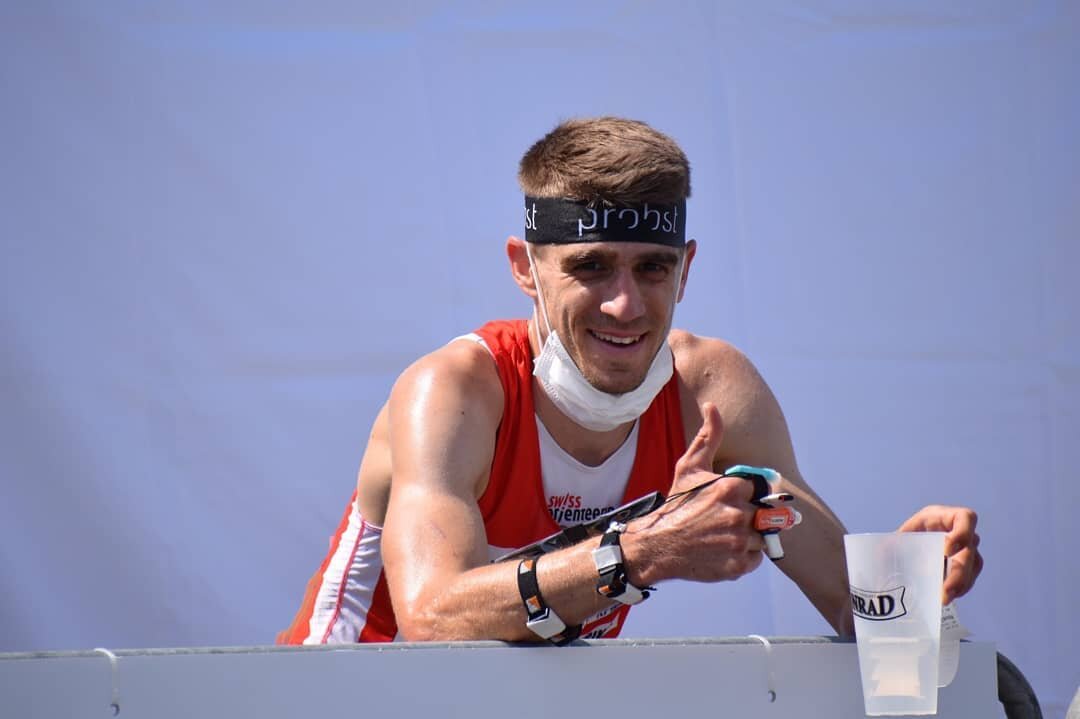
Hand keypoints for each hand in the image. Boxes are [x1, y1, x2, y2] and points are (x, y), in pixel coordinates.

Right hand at [634, 403, 763, 582]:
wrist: (655, 544)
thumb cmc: (675, 505)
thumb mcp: (689, 467)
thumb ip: (708, 436)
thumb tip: (712, 406)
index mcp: (731, 488)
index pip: (758, 490)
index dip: (743, 495)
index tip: (725, 500)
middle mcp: (738, 515)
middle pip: (762, 514)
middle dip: (746, 516)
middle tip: (723, 520)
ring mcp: (738, 543)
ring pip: (760, 537)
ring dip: (746, 537)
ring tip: (722, 535)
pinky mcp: (737, 566)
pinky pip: (755, 559)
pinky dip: (743, 557)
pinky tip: (722, 550)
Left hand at [897, 506, 982, 603]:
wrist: (911, 547)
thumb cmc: (908, 536)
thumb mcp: (901, 535)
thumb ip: (892, 542)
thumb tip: (878, 554)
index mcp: (946, 517)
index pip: (966, 518)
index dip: (962, 533)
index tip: (947, 550)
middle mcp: (961, 533)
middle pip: (970, 550)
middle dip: (959, 571)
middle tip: (945, 589)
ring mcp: (966, 550)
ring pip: (972, 567)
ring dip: (960, 584)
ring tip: (945, 599)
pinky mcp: (965, 568)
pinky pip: (968, 579)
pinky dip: (958, 589)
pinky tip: (946, 597)